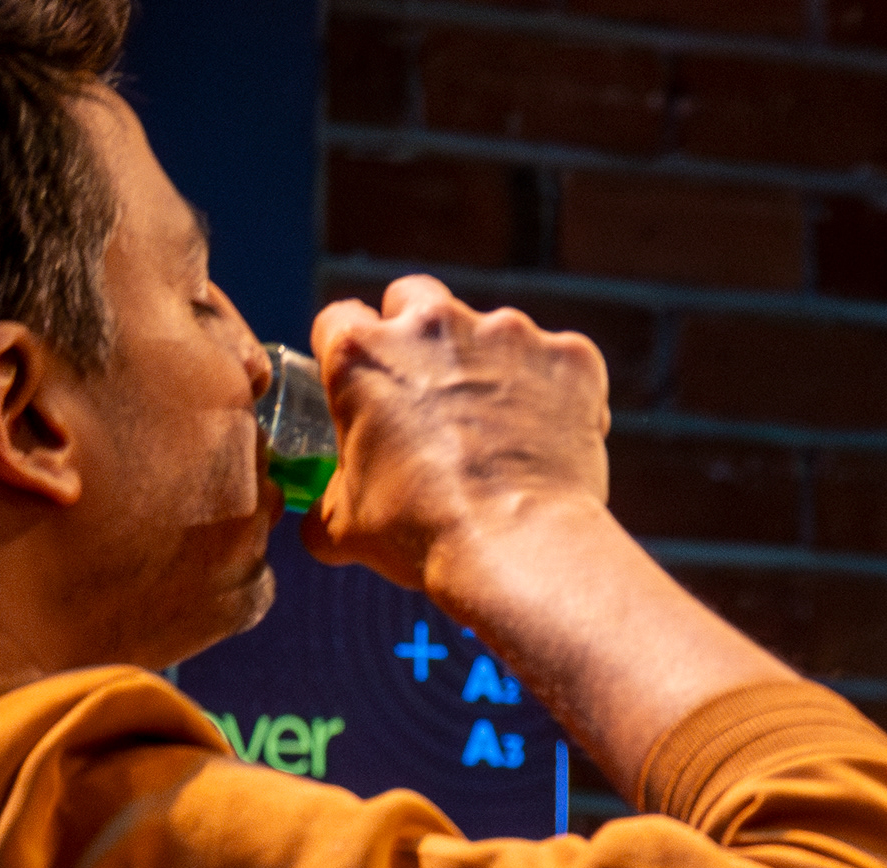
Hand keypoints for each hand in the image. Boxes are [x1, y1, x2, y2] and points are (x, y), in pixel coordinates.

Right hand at [301, 276, 613, 597]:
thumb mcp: (345, 527)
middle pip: (416, 299)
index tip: (368, 382)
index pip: (341, 322)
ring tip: (506, 430)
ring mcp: (507, 333)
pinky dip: (559, 393)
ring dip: (494, 366)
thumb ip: (325, 505)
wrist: (520, 548)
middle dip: (420, 333)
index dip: (352, 353)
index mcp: (362, 353)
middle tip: (436, 390)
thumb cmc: (423, 535)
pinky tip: (554, 439)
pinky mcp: (571, 358)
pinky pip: (562, 364)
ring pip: (494, 332)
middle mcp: (432, 325)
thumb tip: (316, 523)